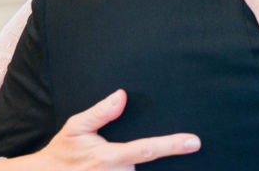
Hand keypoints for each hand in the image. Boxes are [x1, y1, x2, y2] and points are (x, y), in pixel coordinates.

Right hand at [0, 89, 199, 170]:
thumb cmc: (63, 152)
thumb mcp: (76, 127)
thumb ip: (100, 113)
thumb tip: (122, 95)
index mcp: (109, 157)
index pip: (147, 149)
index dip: (172, 145)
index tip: (195, 142)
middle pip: (151, 169)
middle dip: (167, 161)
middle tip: (181, 148)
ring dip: (152, 169)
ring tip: (157, 162)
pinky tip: (148, 167)